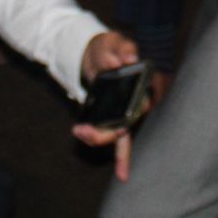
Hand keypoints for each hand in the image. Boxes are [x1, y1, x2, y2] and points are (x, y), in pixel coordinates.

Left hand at [72, 31, 142, 181]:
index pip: (137, 107)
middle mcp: (135, 103)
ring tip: (78, 132)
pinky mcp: (113, 115)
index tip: (109, 128)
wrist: (100, 51)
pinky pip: (118, 138)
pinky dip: (122, 157)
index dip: (123, 121)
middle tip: (81, 131)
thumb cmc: (111, 47)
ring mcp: (125, 111)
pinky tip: (124, 174)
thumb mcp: (113, 42)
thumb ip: (120, 48)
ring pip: (118, 135)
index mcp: (139, 87)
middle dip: (103, 135)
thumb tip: (126, 58)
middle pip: (124, 128)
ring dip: (99, 140)